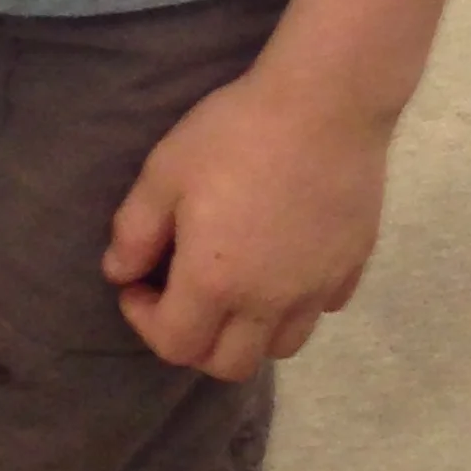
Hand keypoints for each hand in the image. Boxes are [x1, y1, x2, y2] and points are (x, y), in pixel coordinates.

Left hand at [103, 56, 390, 380]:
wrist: (325, 105)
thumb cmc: (234, 134)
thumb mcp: (165, 173)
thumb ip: (136, 232)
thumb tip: (119, 273)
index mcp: (216, 283)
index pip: (175, 345)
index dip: (143, 322)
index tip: (136, 283)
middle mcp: (270, 303)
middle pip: (230, 364)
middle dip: (194, 342)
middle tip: (179, 294)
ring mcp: (317, 290)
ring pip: (281, 347)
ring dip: (248, 333)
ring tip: (232, 286)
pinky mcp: (351, 269)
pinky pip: (320, 310)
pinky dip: (295, 305)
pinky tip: (281, 262)